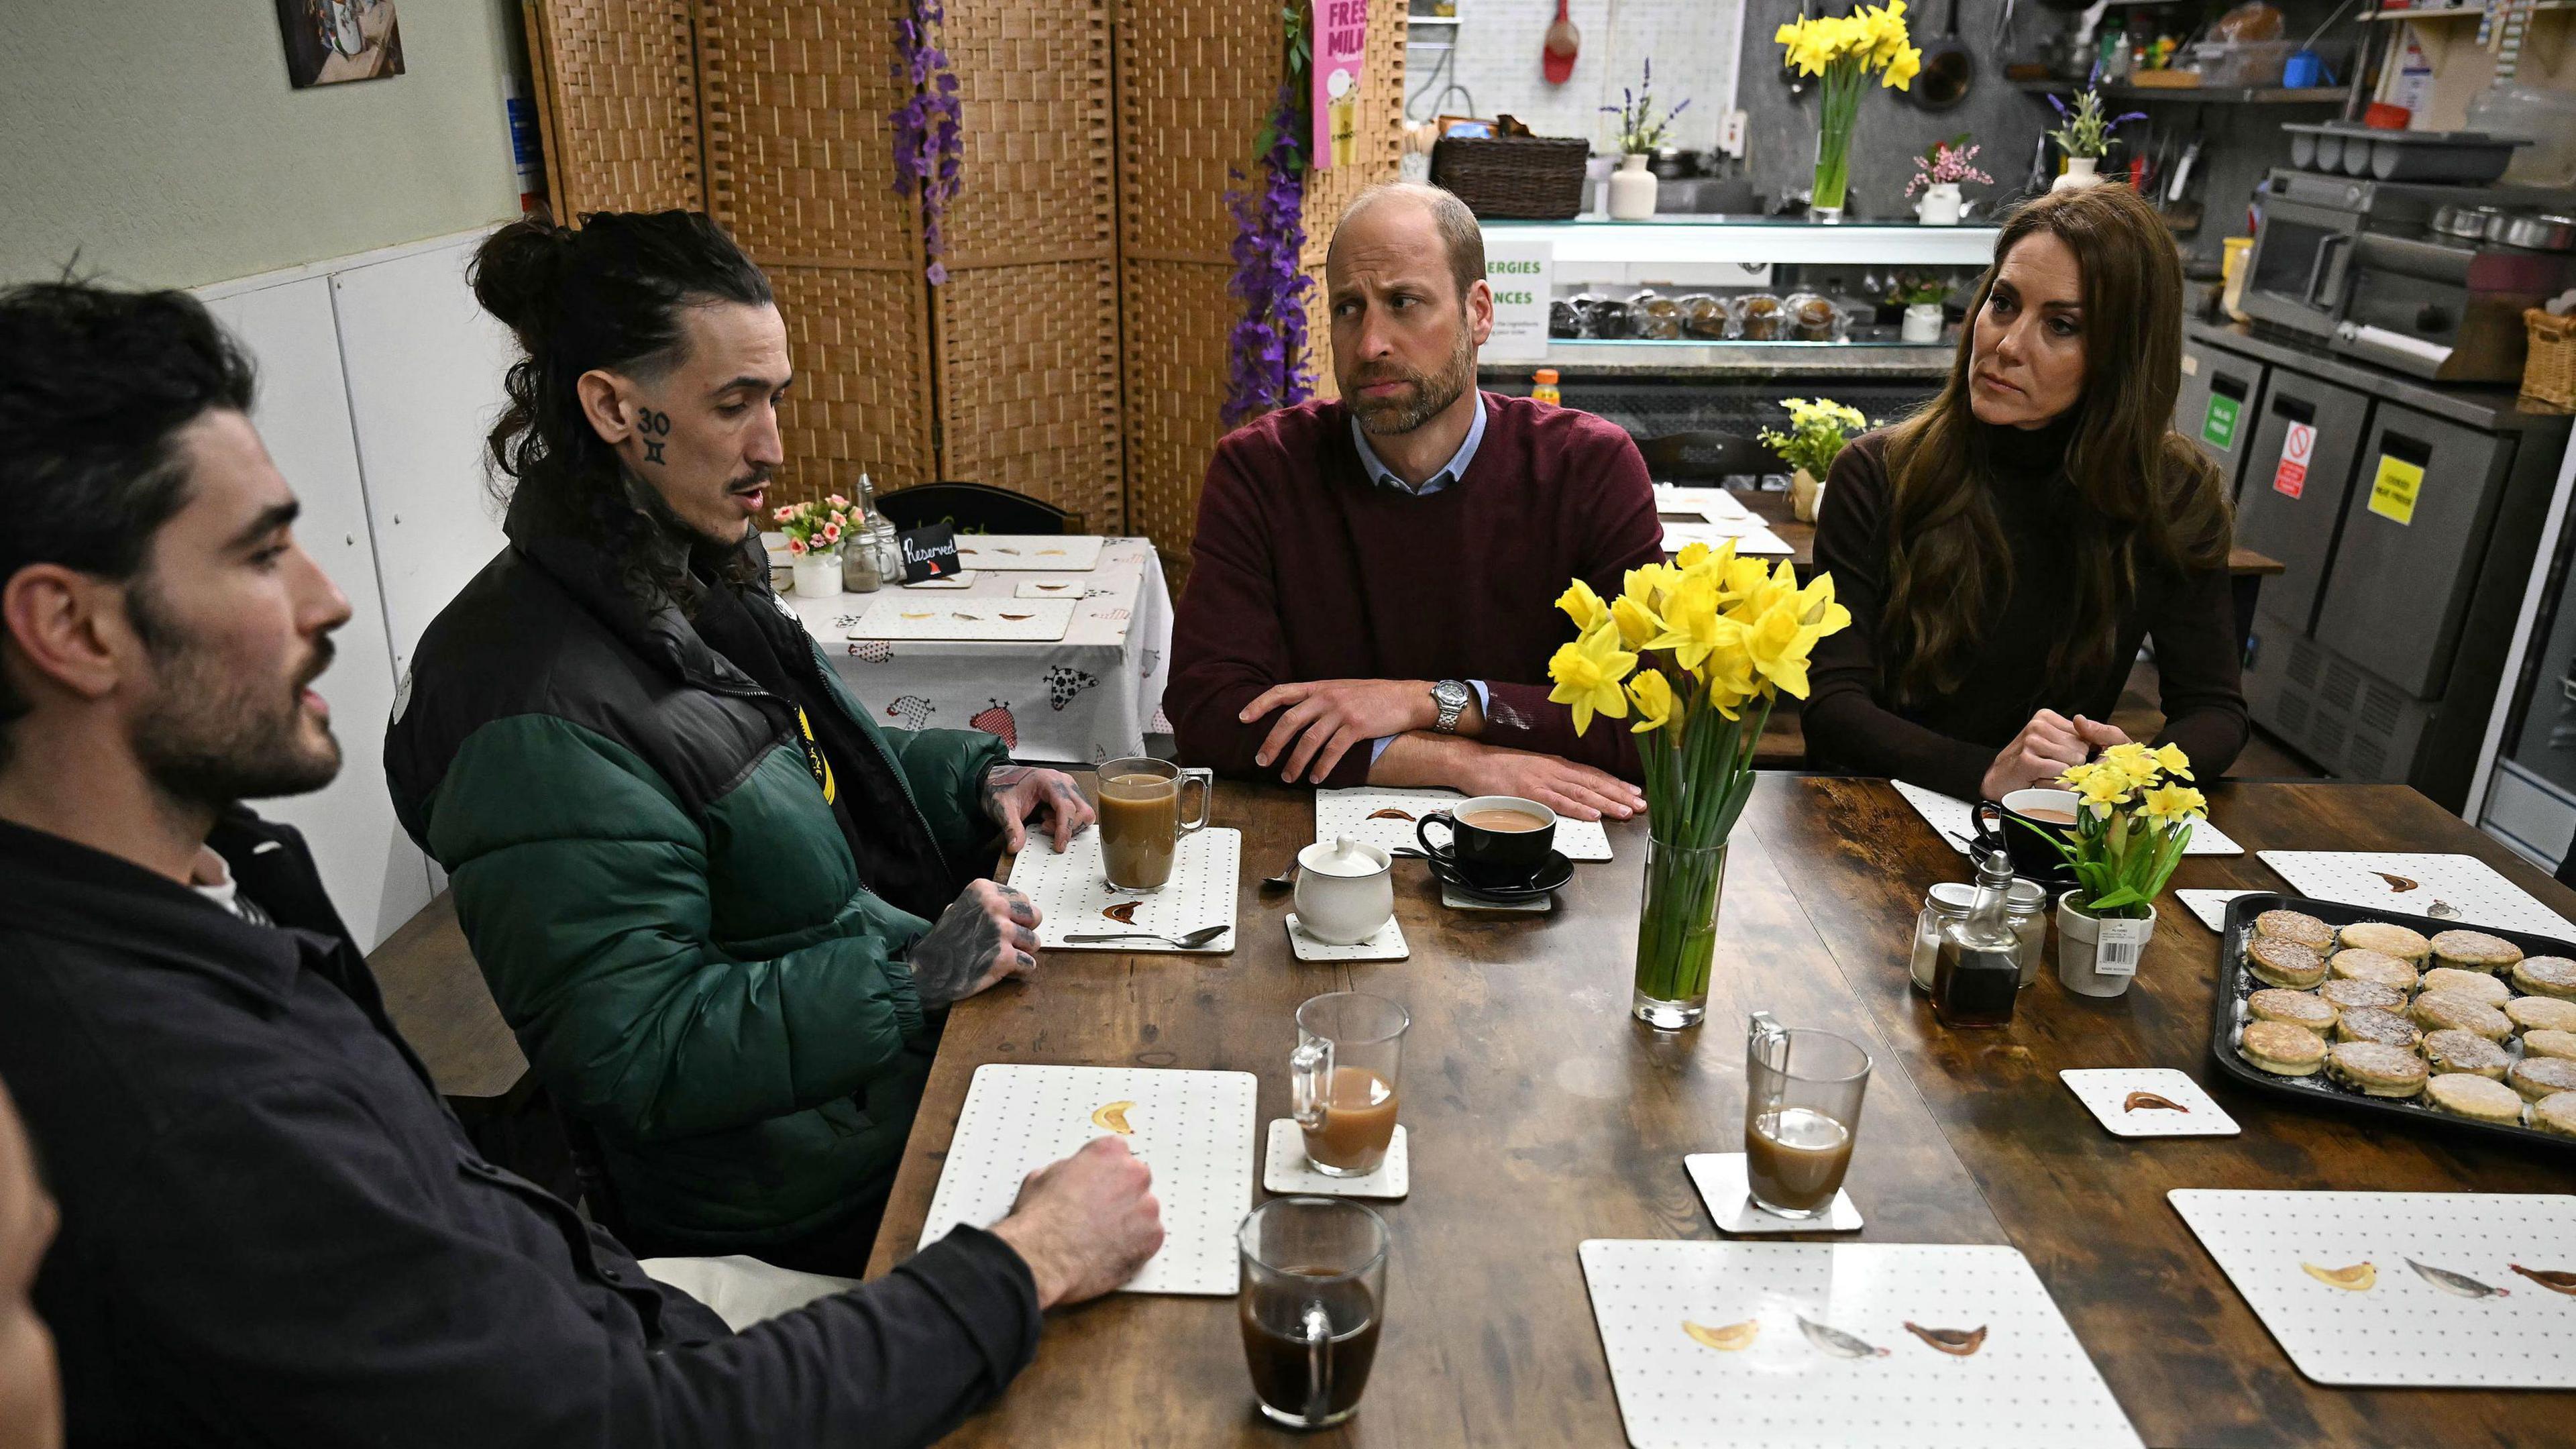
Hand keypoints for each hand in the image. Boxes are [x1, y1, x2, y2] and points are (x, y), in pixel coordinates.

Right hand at [906, 880, 1040, 1007]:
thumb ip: (983, 904)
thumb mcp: (959, 908)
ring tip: (1002, 958)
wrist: (927, 971)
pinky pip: (1029, 964)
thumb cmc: (944, 941)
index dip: (1016, 916)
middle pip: (1034, 917)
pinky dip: (1019, 971)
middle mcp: (994, 906)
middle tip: (1009, 943)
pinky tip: (1003, 971)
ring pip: (1034, 942)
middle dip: (1025, 931)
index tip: (1004, 925)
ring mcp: (1001, 932)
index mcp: (984, 890)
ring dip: (1022, 953)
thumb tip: (1010, 904)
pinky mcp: (1005, 957)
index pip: (1022, 899)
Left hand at [981, 765, 1094, 852]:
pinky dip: (1067, 822)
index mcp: (1048, 780)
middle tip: (1045, 828)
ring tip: (1046, 823)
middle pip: (1082, 810)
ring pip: (1084, 812)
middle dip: (1068, 827)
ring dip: (1068, 825)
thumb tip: (1016, 846)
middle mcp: (1062, 781)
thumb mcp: (1002, 808)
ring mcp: (1067, 787)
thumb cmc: (1002, 787)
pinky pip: (1078, 812)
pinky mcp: (1068, 794)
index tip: (1059, 845)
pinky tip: (1049, 819)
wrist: (998, 779)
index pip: (1066, 806)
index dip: (1064, 828)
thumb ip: (1011, 828)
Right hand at [989, 1136, 1164, 1309]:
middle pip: (1135, 1180)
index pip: (1117, 1153)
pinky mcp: (1153, 1238)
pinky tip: (1111, 1250)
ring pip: (1143, 1210)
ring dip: (1128, 1221)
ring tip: (1101, 1236)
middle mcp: (1133, 1174)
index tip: (1098, 1184)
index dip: (1104, 1172)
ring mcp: (1147, 1207)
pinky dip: (1134, 1245)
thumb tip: (1069, 1175)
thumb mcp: (1042, 1177)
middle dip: (1120, 1195)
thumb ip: (1067, 1170)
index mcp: (1108, 1152)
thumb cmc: (1040, 1222)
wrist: (1044, 1260)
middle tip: (1098, 1213)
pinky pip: (1149, 1237)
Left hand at [1242, 679, 1445, 784]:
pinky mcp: (1356, 727)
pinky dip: (1321, 767)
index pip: (1282, 692)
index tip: (1243, 718)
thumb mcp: (1341, 690)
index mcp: (1319, 687)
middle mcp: (1327, 697)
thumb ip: (1319, 699)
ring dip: (1296, 762)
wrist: (1406, 698)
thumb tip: (1297, 717)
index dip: (1259, 704)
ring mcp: (1341, 711)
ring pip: (1309, 740)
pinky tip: (1316, 778)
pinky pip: (1332, 751)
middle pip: (1289, 720)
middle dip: (1272, 743)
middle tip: (1262, 760)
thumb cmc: (1374, 696)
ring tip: (1287, 776)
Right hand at [1459, 740, 1645, 821]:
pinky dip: (1578, 808)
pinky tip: (1594, 814)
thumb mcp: (1534, 768)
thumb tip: (1575, 790)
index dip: (1616, 784)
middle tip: (1641, 805)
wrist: (1474, 762)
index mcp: (1557, 764)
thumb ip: (1555, 778)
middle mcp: (1556, 770)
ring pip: (1582, 792)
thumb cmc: (1501, 767)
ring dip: (1607, 802)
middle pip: (1594, 783)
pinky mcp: (1530, 792)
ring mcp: (1544, 780)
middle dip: (1620, 794)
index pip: (1594, 774)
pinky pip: (1559, 802)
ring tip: (1626, 811)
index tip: (1636, 792)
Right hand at [1978, 711, 2128, 799]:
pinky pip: (2059, 771)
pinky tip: (2040, 779)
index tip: (2060, 757)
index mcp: (2045, 717)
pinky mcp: (2027, 759)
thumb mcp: (2053, 742)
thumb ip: (2076, 735)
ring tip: (2045, 773)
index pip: (2084, 734)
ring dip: (2063, 773)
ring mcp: (2031, 741)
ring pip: (2072, 761)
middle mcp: (2037, 725)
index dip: (2079, 751)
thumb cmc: (2028, 762)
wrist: (2000, 779)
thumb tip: (2094, 729)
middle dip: (2072, 763)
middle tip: (2051, 767)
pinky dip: (2055, 781)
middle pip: (2081, 748)